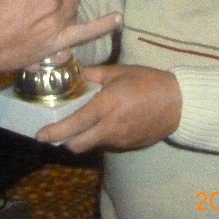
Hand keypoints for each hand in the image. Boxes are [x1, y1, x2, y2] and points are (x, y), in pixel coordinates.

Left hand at [36, 64, 181, 151]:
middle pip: (77, 145)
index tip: (40, 135)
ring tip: (83, 123)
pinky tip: (105, 123)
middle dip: (64, 140)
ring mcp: (119, 140)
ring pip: (91, 145)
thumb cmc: (148, 82)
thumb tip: (73, 73)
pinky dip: (100, 137)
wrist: (178, 103)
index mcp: (105, 107)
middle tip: (58, 130)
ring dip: (83, 138)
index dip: (54, 132)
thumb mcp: (118, 72)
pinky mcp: (128, 146)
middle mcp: (109, 128)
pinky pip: (106, 144)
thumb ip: (92, 75)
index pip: (73, 125)